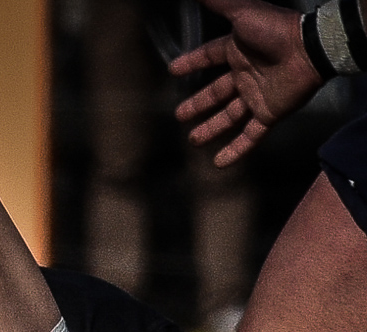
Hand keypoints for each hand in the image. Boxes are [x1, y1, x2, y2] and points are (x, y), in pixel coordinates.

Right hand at [168, 0, 324, 164]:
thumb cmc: (276, 30)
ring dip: (211, 129)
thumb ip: (221, 3)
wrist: (310, 49)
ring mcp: (257, 96)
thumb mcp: (243, 13)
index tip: (173, 71)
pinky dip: (236, 150)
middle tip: (179, 115)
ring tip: (193, 140)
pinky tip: (219, 164)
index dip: (192, 63)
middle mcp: (245, 75)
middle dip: (198, 104)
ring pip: (229, 117)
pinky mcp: (269, 113)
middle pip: (216, 93)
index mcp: (237, 52)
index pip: (209, 57)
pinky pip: (251, 136)